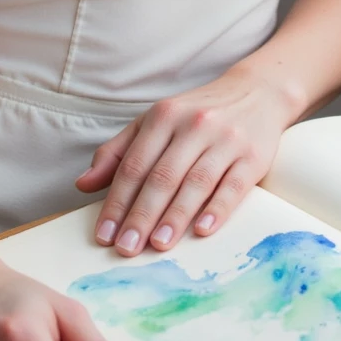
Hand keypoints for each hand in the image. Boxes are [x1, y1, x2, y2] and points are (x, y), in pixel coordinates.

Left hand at [75, 67, 300, 256]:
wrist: (258, 92)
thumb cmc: (197, 114)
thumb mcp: (155, 122)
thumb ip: (118, 152)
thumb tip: (83, 184)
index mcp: (164, 116)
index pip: (134, 164)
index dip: (116, 201)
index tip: (103, 235)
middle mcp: (194, 124)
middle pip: (162, 176)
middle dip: (141, 215)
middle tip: (126, 248)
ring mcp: (226, 139)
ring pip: (195, 182)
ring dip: (175, 216)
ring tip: (157, 245)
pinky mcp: (253, 155)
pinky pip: (234, 185)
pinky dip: (217, 209)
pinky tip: (202, 230)